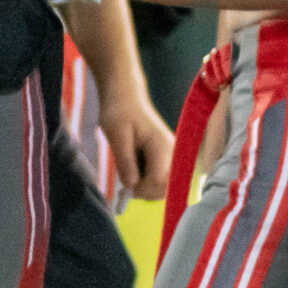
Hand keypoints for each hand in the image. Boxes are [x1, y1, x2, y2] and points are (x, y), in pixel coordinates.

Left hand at [98, 80, 173, 205]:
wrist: (125, 96)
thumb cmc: (119, 112)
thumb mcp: (116, 135)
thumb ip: (125, 161)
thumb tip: (130, 186)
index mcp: (161, 146)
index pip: (158, 181)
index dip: (141, 189)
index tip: (124, 187)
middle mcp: (171, 151)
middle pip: (165, 187)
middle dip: (145, 191)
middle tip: (126, 181)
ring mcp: (170, 154)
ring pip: (164, 186)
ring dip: (146, 186)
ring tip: (130, 171)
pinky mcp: (166, 156)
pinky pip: (161, 178)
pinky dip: (147, 180)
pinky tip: (135, 167)